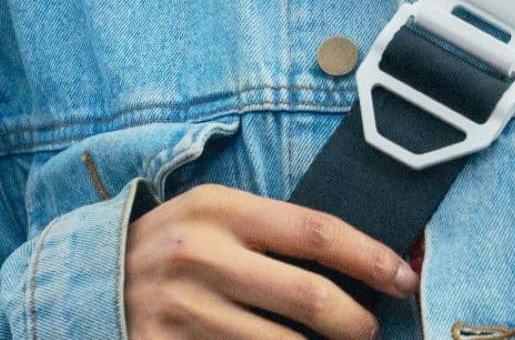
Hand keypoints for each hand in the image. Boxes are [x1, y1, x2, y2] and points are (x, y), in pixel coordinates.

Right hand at [124, 183, 418, 338]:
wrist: (87, 279)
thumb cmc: (177, 241)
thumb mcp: (219, 214)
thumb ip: (275, 231)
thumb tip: (355, 258)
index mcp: (225, 210)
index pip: (317, 232)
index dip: (369, 257)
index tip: (403, 277)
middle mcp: (203, 257)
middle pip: (307, 296)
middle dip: (355, 320)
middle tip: (372, 328)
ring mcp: (181, 311)